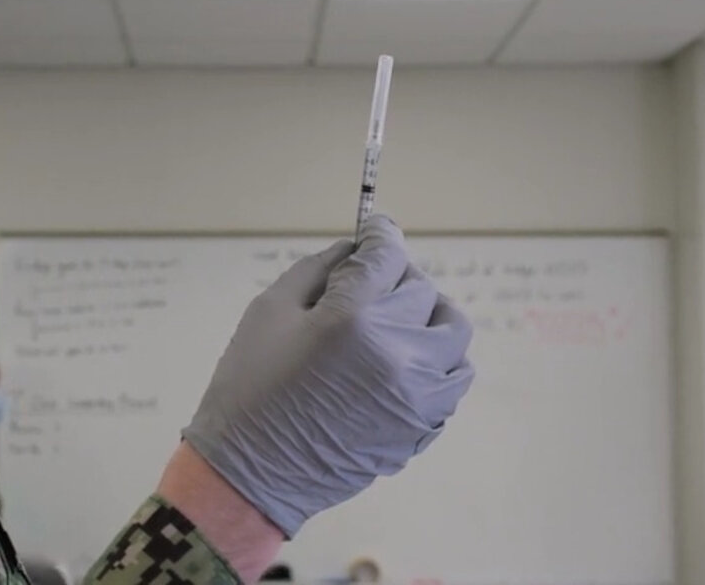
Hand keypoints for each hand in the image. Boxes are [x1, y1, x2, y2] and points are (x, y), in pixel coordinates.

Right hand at [181, 216, 473, 535]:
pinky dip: (438, 358)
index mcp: (350, 318)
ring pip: (450, 329)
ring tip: (395, 322)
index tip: (375, 230)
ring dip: (426, 315)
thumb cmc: (249, 387)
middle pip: (419, 288)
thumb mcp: (269, 312)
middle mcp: (394, 351)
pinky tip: (404, 360)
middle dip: (392, 278)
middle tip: (365, 286)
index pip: (386, 255)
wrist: (252, 474)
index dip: (380, 235)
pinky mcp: (424, 423)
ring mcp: (417, 392)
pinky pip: (455, 375)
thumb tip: (358, 248)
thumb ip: (318, 269)